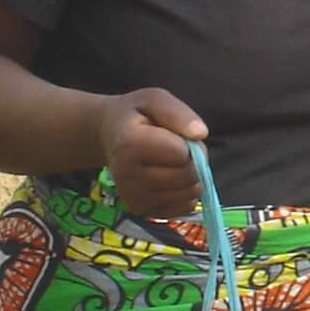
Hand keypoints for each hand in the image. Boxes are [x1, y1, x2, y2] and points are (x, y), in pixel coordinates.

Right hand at [98, 88, 208, 217]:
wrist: (108, 135)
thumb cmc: (135, 115)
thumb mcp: (155, 99)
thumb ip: (178, 113)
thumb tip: (200, 134)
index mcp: (128, 143)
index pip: (181, 154)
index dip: (188, 143)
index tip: (175, 134)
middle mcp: (126, 175)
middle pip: (186, 176)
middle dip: (193, 161)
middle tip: (177, 148)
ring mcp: (132, 197)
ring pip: (187, 195)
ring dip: (191, 178)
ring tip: (172, 162)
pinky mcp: (140, 210)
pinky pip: (182, 208)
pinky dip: (185, 194)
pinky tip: (171, 180)